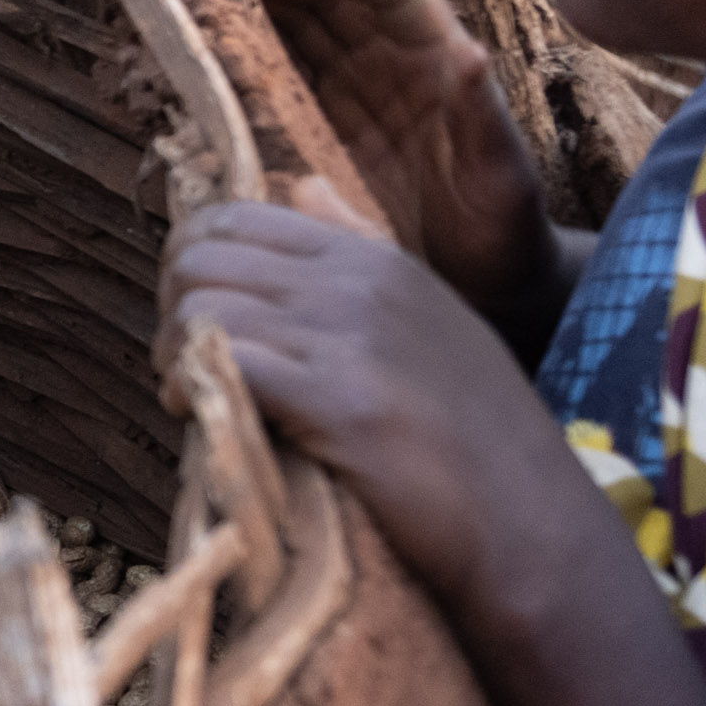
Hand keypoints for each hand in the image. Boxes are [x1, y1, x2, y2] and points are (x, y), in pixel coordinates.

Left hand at [161, 197, 585, 610]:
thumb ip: (358, 246)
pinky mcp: (340, 401)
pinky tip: (202, 415)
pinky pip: (223, 360)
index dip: (190, 266)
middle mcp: (357, 283)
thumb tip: (302, 186)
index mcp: (371, 257)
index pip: (232, 217)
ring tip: (193, 393)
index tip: (196, 320)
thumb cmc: (474, 432)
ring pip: (200, 304)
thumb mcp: (426, 312)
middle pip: (200, 256)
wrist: (533, 519)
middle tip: (186, 362)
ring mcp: (350, 337)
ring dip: (173, 353)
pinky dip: (191, 388)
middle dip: (172, 308)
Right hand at [219, 0, 558, 326]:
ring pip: (298, 32)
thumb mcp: (500, 176)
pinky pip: (279, 84)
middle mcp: (392, 66)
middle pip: (330, 0)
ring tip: (197, 2)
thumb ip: (481, 118)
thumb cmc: (504, 230)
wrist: (485, 284)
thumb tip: (471, 53)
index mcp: (438, 61)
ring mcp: (354, 97)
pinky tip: (207, 62)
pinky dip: (244, 65)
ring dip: (251, 10)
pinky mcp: (323, 133)